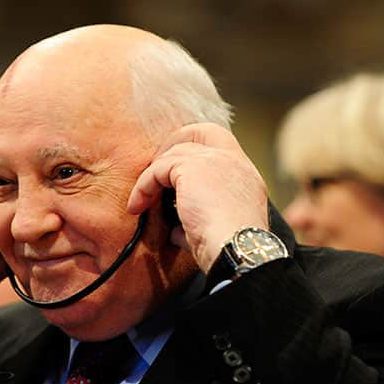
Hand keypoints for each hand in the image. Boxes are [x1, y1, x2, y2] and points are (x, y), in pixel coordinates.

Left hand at [126, 123, 268, 271]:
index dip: (196, 149)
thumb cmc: (230, 249)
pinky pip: (157, 169)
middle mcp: (234, 161)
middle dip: (172, 145)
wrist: (237, 251)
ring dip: (152, 176)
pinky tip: (137, 206)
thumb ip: (197, 221)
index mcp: (245, 176)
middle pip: (198, 132)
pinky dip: (143, 187)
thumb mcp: (217, 230)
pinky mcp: (192, 167)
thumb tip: (177, 230)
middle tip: (154, 172)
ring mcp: (215, 160)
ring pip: (173, 153)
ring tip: (141, 200)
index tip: (175, 172)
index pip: (221, 143)